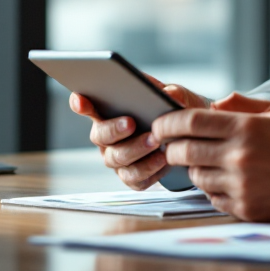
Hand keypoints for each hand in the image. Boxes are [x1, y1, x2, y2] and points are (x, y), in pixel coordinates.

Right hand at [69, 76, 210, 190]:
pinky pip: (135, 178)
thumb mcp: (177, 97)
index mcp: (110, 112)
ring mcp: (117, 159)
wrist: (189, 139)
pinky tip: (164, 160)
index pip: (88, 106)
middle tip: (131, 123)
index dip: (80, 104)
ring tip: (155, 142)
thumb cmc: (174, 113)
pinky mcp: (132, 178)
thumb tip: (169, 94)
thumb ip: (173, 92)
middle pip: (100, 136)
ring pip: (117, 159)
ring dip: (136, 150)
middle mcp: (107, 138)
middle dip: (114, 129)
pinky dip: (149, 169)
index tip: (80, 100)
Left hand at [152, 92, 269, 220]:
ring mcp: (242, 184)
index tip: (159, 124)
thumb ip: (241, 105)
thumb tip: (212, 105)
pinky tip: (226, 180)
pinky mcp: (246, 207)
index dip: (168, 122)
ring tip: (207, 162)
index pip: (190, 122)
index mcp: (245, 128)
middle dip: (172, 148)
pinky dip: (213, 188)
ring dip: (194, 169)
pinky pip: (213, 197)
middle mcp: (240, 156)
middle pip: (184, 151)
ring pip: (196, 176)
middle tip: (173, 146)